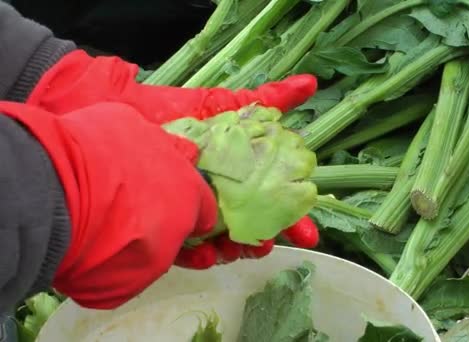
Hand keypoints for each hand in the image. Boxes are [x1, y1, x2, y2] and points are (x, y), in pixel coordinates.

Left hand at [27, 50, 321, 269]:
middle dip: (263, 239)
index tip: (308, 233)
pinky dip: (198, 256)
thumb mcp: (220, 104)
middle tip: (267, 244)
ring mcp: (187, 209)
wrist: (106, 111)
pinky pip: (182, 249)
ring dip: (234, 249)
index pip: (269, 199)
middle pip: (248, 225)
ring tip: (240, 249)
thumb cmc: (164, 107)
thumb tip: (310, 83)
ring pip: (220, 241)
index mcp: (233, 172)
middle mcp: (214, 194)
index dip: (292, 218)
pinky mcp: (159, 223)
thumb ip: (267, 99)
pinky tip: (206, 255)